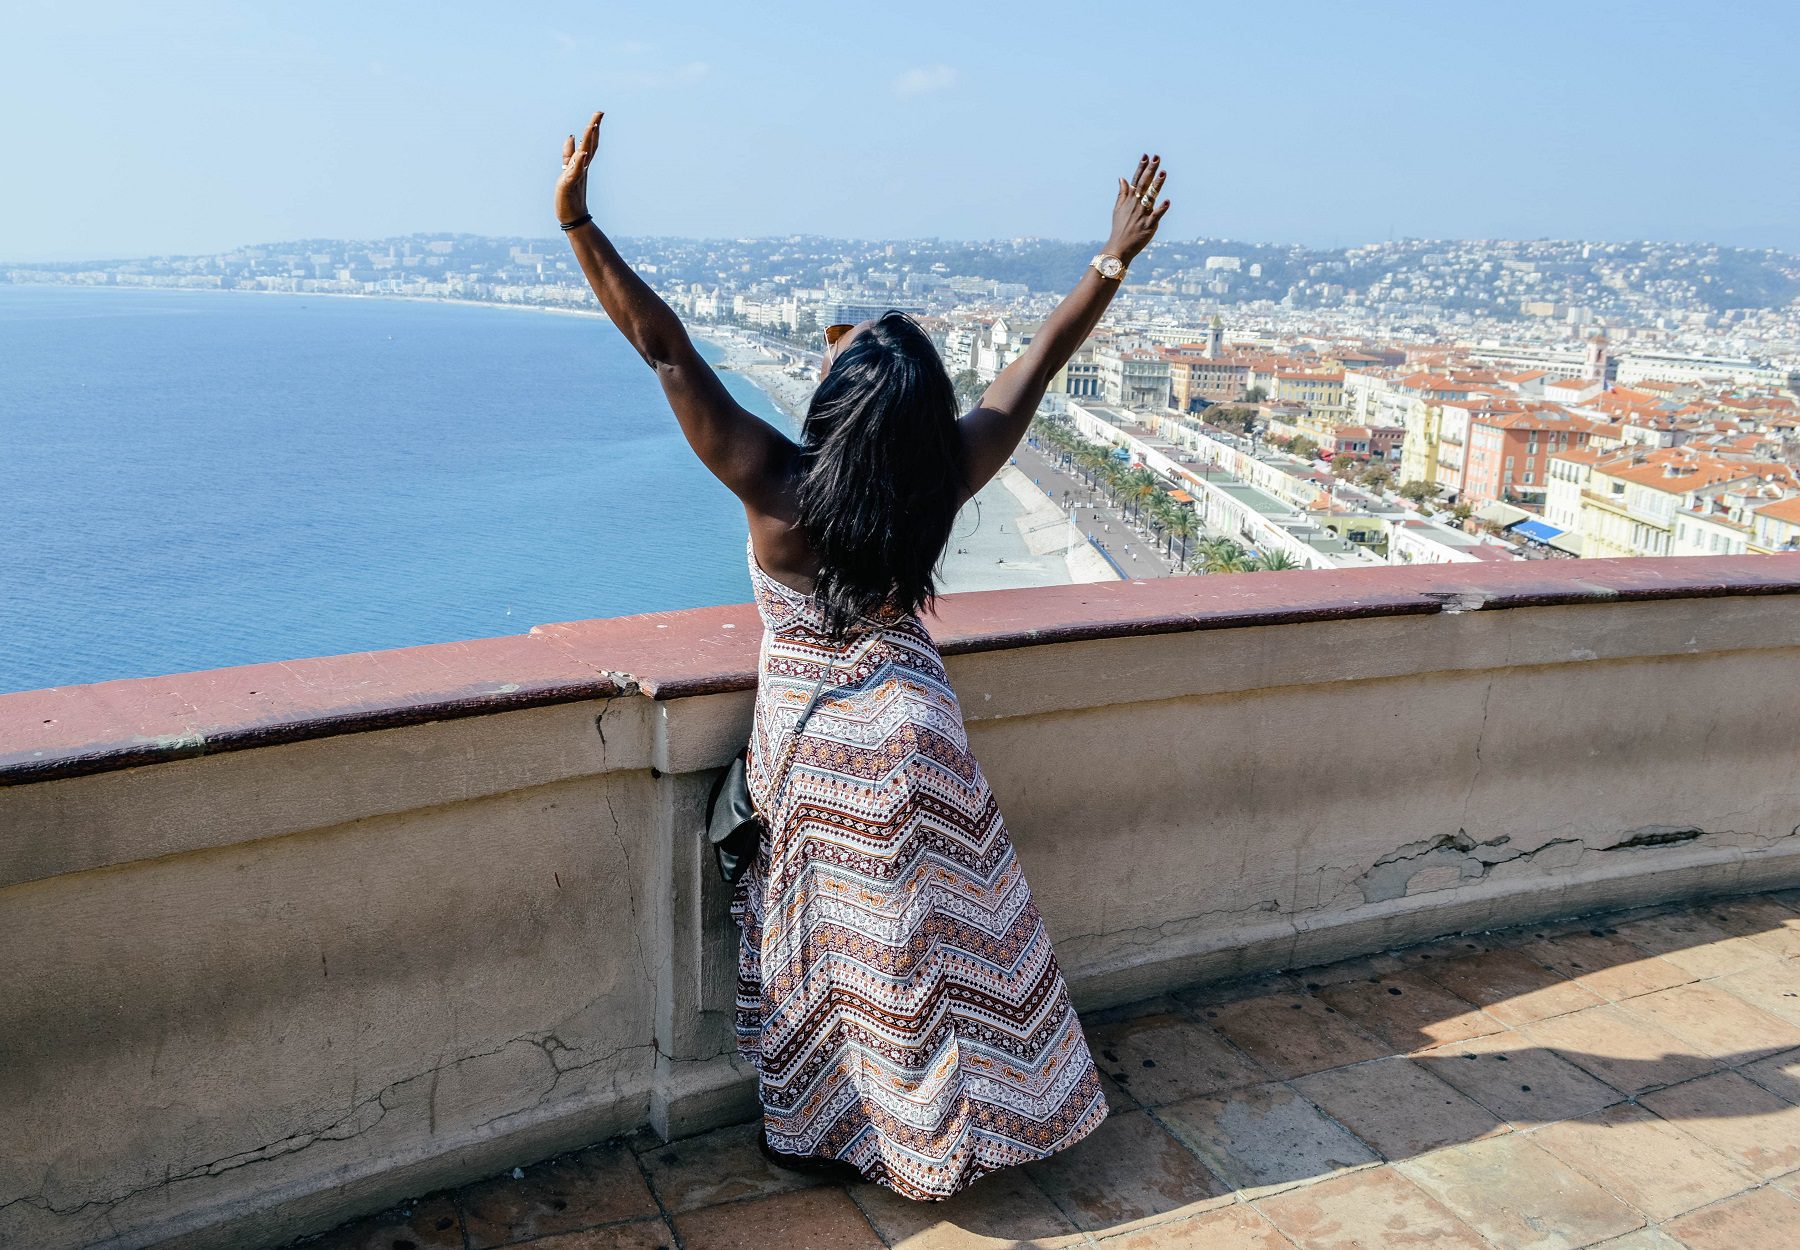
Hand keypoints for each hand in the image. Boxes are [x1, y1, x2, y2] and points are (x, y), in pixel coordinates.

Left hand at [556, 110, 602, 224]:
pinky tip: (583, 153)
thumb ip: (568, 154)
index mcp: (582, 163)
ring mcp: (577, 175)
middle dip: (593, 128)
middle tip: (599, 113)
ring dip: (588, 141)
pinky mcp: (570, 184)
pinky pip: (576, 171)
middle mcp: (582, 167)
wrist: (572, 216)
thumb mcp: (567, 170)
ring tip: (592, 126)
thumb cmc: (570, 194)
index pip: (590, 143)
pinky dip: (580, 162)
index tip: (599, 113)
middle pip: (590, 145)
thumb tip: (570, 136)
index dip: (594, 128)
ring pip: (584, 154)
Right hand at [1107, 154, 1169, 262]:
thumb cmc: (1119, 228)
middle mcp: (1136, 205)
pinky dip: (1161, 209)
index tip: (1146, 155)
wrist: (1119, 247)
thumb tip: (1122, 178)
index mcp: (1130, 200)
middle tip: (1157, 158)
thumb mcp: (1118, 209)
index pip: (1136, 180)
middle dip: (1150, 171)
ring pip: (1150, 197)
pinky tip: (1168, 201)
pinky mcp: (1148, 226)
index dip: (1141, 167)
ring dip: (1156, 185)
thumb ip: (1122, 193)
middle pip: (1143, 184)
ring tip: (1163, 172)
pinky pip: (1155, 216)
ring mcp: (1142, 215)